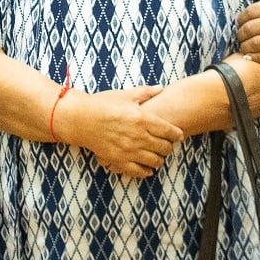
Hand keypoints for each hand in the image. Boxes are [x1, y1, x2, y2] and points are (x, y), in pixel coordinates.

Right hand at [58, 86, 179, 179]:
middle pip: (164, 147)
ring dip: (159, 159)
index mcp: (142, 118)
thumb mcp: (125, 95)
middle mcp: (138, 136)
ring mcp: (128, 150)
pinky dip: (146, 171)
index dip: (177, 135)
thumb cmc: (102, 104)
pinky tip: (147, 168)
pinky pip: (139, 171)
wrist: (80, 119)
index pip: (169, 131)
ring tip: (157, 155)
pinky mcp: (118, 160)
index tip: (179, 135)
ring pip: (155, 161)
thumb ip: (146, 92)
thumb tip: (161, 88)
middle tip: (167, 144)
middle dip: (169, 147)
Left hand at [235, 0, 259, 63]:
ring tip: (242, 46)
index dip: (241, 18)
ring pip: (258, 43)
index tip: (239, 21)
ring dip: (245, 46)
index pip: (252, 11)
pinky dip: (256, 57)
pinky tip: (248, 56)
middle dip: (241, 33)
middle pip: (252, 28)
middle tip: (238, 35)